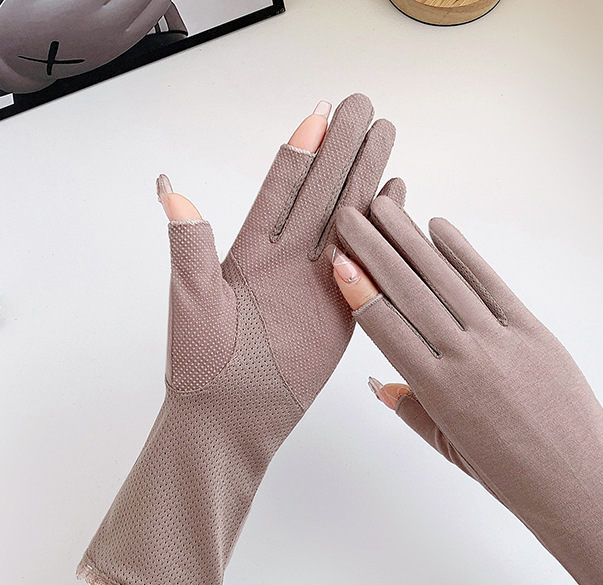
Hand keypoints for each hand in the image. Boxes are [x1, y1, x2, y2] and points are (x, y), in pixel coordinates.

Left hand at [77, 95, 403, 584]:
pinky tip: (394, 203)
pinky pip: (366, 266)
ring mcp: (317, 285)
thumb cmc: (203, 368)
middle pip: (322, 194)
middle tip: (367, 108)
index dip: (302, 150)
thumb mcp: (193, 301)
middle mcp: (287, 261)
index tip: (321, 112)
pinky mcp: (341, 312)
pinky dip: (381, 234)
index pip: (283, 189)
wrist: (232, 419)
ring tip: (387, 142)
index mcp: (250, 252)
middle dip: (345, 151)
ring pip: (348, 223)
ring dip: (367, 182)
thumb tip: (169, 187)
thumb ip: (190, 246)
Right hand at [330, 194, 602, 584]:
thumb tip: (379, 381)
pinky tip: (440, 228)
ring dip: (411, 240)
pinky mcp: (535, 332)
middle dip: (374, 249)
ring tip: (385, 207)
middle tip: (347, 214)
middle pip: (410, 293)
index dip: (358, 289)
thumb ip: (413, 411)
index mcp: (438, 392)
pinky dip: (464, 253)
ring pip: (446, 280)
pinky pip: (491, 283)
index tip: (336, 257)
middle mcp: (466, 358)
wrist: (581, 489)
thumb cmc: (512, 479)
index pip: (386, 327)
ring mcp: (503, 340)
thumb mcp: (451, 450)